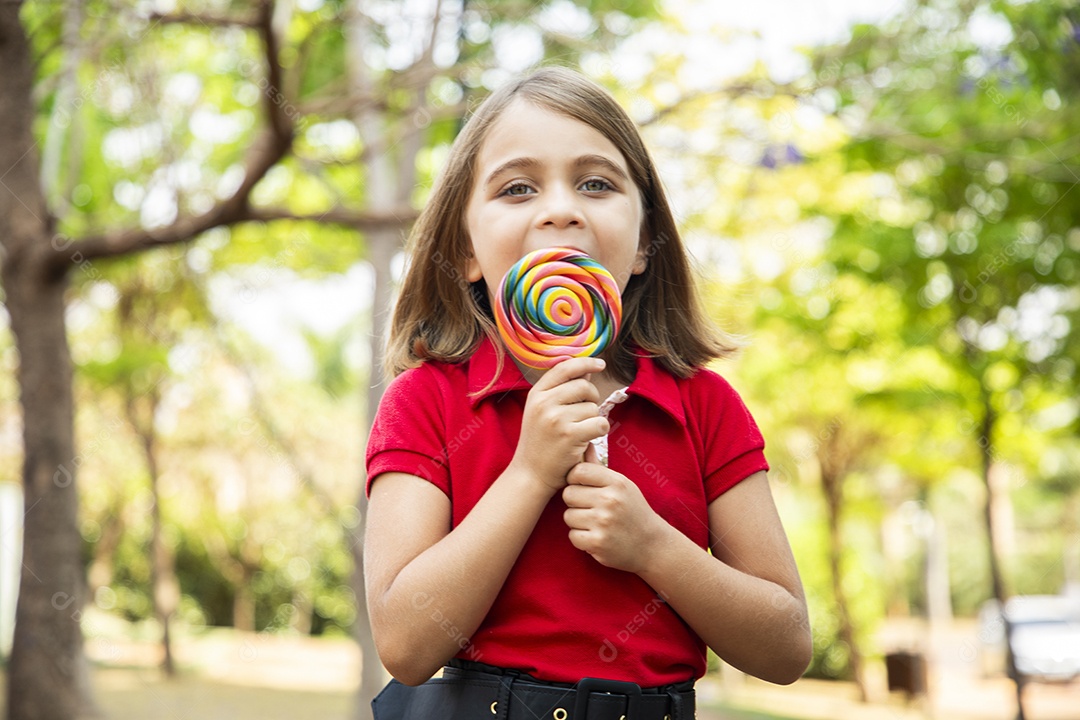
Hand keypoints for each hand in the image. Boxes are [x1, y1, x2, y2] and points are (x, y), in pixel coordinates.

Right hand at [509, 356, 608, 491]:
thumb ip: (562, 390)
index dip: (586, 362)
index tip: (600, 364)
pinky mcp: (570, 435)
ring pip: (593, 407)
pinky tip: (588, 440)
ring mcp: (556, 419)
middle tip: (585, 414)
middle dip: (592, 398)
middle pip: (584, 386)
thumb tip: (587, 370)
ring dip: (593, 419)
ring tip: (578, 432)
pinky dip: (600, 431)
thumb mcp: (542, 411)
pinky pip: (600, 423)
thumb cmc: (540, 442)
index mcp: (537, 394)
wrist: (530, 474)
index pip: (565, 368)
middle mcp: (544, 403)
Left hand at [562, 451, 666, 572]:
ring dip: (577, 522)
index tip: (582, 487)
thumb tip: (585, 444)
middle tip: (590, 508)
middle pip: (568, 494)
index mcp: (617, 482)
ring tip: (595, 523)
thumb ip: (599, 468)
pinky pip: (572, 536)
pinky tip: (596, 537)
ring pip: (568, 516)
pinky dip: (581, 539)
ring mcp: (603, 522)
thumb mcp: (622, 486)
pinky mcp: (597, 543)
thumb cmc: (633, 511)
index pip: (579, 471)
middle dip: (575, 502)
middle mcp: (610, 500)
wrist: (652, 545)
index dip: (575, 479)